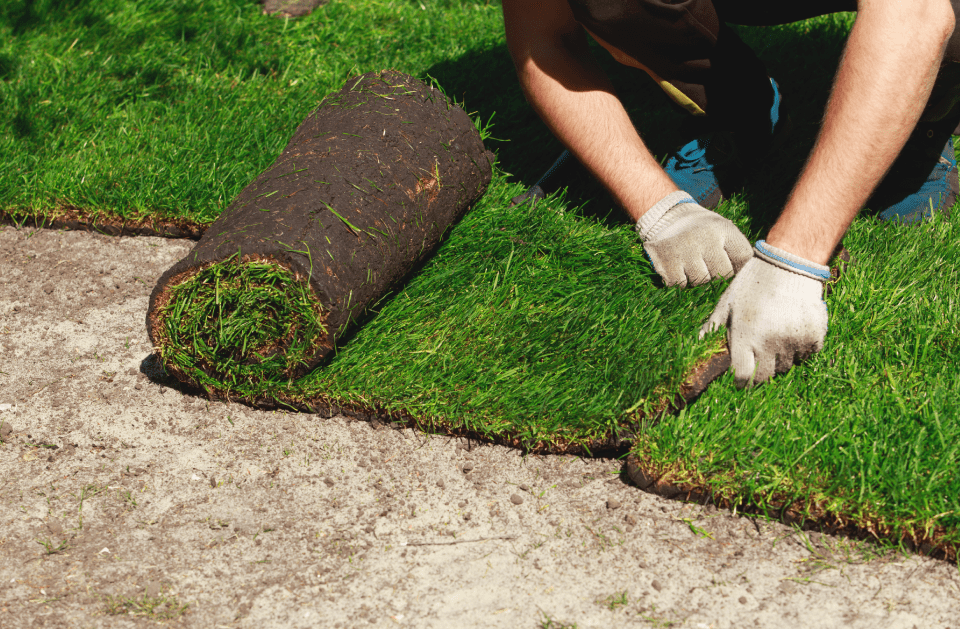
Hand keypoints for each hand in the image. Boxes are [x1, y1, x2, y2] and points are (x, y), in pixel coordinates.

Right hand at [637, 191, 752, 286]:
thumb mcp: (722, 230)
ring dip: (696, 279)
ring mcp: (685, 250)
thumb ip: (737, 250)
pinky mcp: (666, 261)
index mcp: (723, 228)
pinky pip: (679, 283)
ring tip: (691, 265)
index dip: (738, 266)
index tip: (730, 265)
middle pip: (723, 273)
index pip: (743, 258)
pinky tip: (677, 267)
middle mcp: (705, 237)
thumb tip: (747, 279)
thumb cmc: (701, 230)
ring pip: (701, 281)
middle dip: (715, 274)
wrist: (665, 216)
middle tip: (705, 264)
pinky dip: (678, 280)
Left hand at [700, 240, 829, 387]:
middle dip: (759, 371)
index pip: (743, 376)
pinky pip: (806, 355)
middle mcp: (769, 342)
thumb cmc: (753, 283)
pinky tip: (793, 331)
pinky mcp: (814, 337)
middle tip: (758, 356)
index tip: (740, 379)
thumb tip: (699, 344)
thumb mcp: (728, 302)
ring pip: (787, 366)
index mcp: (744, 335)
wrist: (790, 264)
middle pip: (765, 375)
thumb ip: (714, 326)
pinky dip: (800, 349)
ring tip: (775, 336)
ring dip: (780, 359)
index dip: (741, 381)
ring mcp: (794, 341)